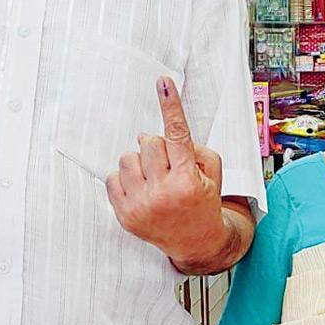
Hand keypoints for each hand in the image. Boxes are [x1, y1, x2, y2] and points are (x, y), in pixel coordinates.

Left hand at [106, 77, 226, 266]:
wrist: (196, 241)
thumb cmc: (204, 199)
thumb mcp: (212, 170)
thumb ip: (189, 146)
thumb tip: (147, 136)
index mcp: (188, 180)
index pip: (178, 135)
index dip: (170, 106)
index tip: (163, 83)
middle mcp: (163, 193)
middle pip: (148, 142)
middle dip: (158, 148)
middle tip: (168, 164)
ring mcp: (141, 206)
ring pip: (127, 158)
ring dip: (139, 162)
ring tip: (154, 178)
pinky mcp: (124, 215)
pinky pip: (112, 178)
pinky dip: (125, 178)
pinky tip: (141, 189)